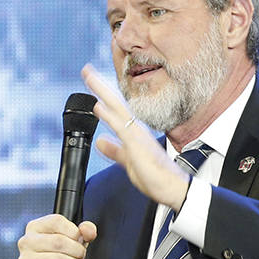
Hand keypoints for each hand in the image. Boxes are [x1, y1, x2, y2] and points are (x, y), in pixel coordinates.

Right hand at [17, 214, 97, 258]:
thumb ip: (84, 232)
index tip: (78, 240)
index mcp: (35, 227)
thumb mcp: (73, 242)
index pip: (56, 221)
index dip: (74, 232)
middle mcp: (27, 241)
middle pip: (59, 241)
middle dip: (77, 251)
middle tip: (79, 257)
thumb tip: (88, 230)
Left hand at [81, 63, 189, 209]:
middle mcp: (135, 128)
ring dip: (102, 92)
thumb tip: (100, 141)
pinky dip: (109, 115)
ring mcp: (136, 134)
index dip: (103, 96)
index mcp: (133, 132)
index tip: (92, 83)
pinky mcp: (137, 144)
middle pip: (115, 102)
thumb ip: (114, 151)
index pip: (115, 110)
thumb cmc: (156, 176)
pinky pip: (121, 126)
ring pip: (117, 107)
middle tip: (86, 70)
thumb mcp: (128, 161)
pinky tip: (98, 105)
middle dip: (100, 86)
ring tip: (89, 77)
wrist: (172, 188)